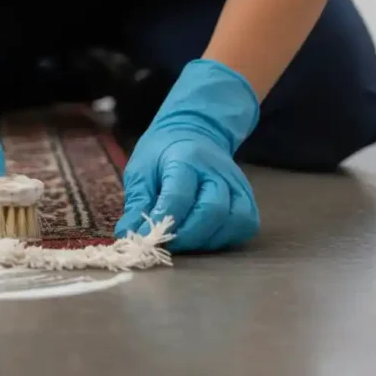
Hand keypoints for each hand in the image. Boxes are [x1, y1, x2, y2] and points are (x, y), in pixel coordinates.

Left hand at [115, 60, 260, 251]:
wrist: (194, 132)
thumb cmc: (162, 153)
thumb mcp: (141, 171)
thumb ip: (138, 204)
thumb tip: (127, 235)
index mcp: (187, 159)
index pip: (179, 196)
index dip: (162, 221)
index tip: (146, 238)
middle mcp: (218, 171)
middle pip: (212, 211)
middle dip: (186, 235)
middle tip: (165, 243)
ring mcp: (238, 185)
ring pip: (234, 221)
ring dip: (206, 240)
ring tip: (183, 240)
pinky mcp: (248, 198)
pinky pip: (244, 225)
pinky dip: (224, 237)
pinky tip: (203, 236)